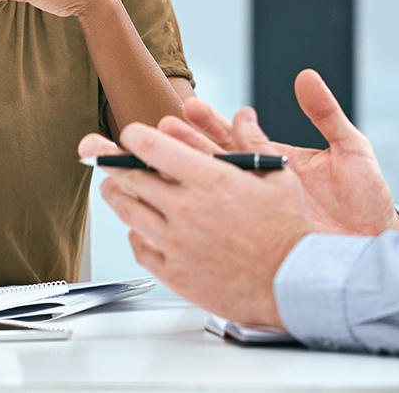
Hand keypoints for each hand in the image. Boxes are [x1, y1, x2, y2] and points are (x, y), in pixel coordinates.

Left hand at [97, 121, 311, 328]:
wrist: (293, 283)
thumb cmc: (289, 231)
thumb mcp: (278, 176)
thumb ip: (253, 143)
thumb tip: (244, 116)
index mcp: (209, 180)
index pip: (153, 148)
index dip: (134, 137)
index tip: (130, 135)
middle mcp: (187, 209)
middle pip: (131, 179)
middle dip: (113, 163)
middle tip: (105, 157)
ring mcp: (177, 244)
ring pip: (129, 213)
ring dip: (116, 195)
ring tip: (112, 187)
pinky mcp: (176, 273)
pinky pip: (140, 249)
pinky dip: (134, 235)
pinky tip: (138, 228)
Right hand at [176, 70, 398, 235]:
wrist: (377, 241)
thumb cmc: (366, 197)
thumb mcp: (350, 148)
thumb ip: (325, 113)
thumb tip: (306, 76)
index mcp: (277, 159)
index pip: (237, 134)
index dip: (212, 121)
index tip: (192, 107)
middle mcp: (263, 183)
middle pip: (216, 159)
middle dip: (188, 143)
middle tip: (166, 127)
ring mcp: (260, 211)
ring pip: (215, 189)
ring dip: (189, 173)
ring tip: (163, 157)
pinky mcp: (262, 237)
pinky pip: (228, 223)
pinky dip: (204, 214)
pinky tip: (182, 207)